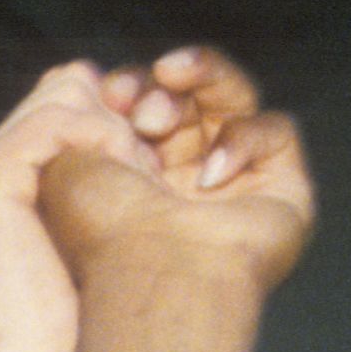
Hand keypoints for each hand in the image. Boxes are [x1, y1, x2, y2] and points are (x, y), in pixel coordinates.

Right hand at [0, 63, 154, 351]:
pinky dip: (105, 140)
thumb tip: (126, 159)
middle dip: (116, 117)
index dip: (110, 121)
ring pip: (63, 95)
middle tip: (154, 167)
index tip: (153, 161)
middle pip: (59, 88)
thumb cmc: (69, 335)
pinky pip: (59, 119)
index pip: (55, 108)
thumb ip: (82, 197)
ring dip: (116, 130)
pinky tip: (134, 178)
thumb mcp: (75, 249)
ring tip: (146, 180)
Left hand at [45, 46, 311, 351]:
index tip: (108, 95)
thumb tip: (83, 74)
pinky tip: (209, 177)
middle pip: (191, 98)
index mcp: (137, 181)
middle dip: (163, 87)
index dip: (131, 88)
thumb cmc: (106, 232)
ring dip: (205, 80)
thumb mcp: (66, 158)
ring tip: (174, 86)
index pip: (146, 108)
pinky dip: (244, 137)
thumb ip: (71, 109)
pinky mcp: (284, 192)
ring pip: (235, 99)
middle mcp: (187, 185)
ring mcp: (239, 189)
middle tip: (142, 111)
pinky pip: (276, 129)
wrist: (158, 277)